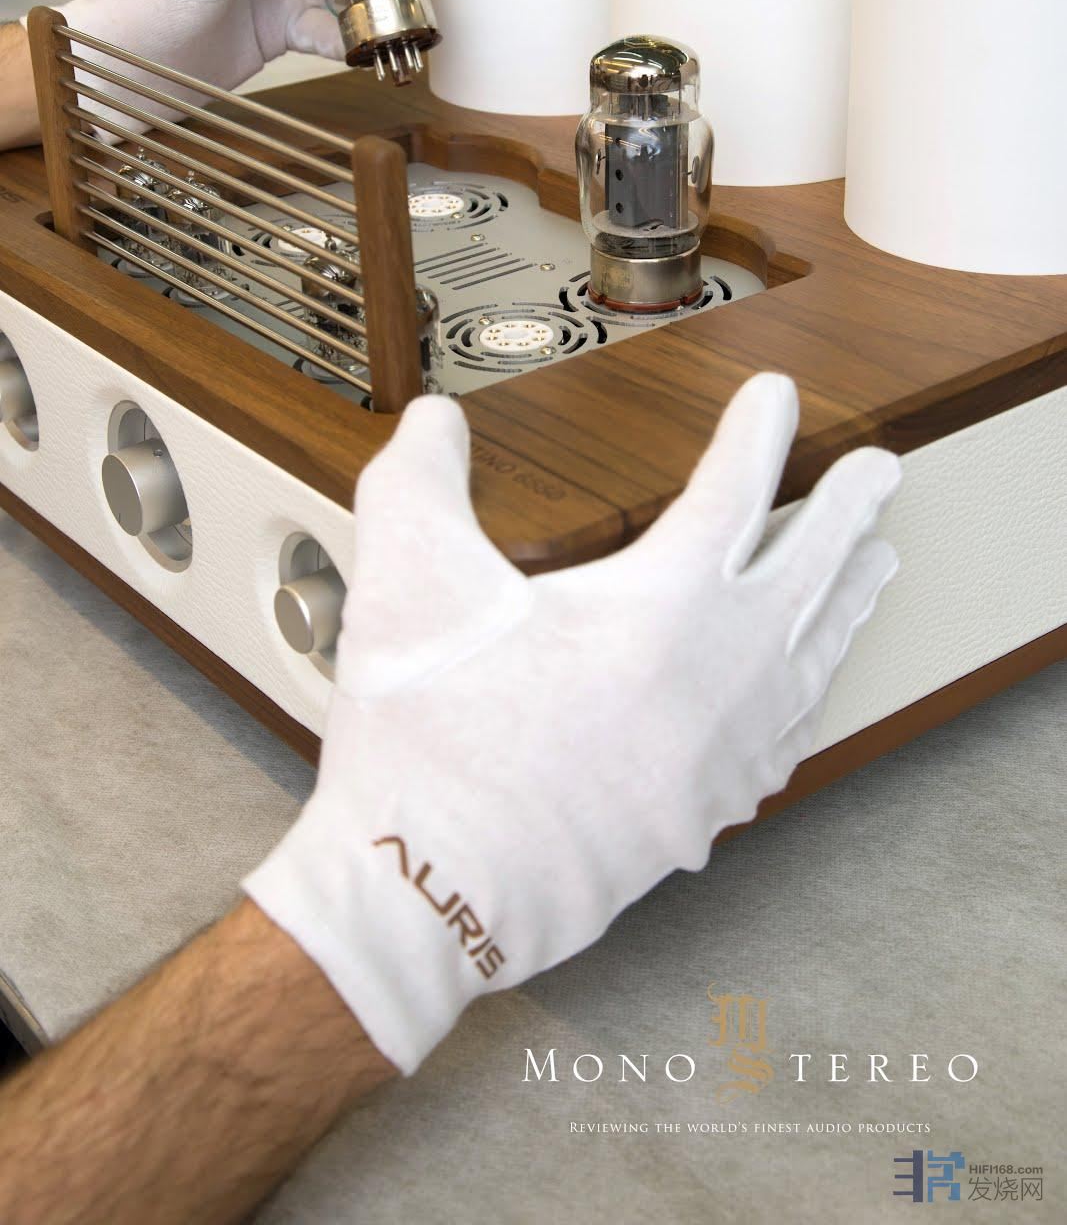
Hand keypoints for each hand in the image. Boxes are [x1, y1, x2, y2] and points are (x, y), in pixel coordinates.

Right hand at [245, 373, 900, 1073]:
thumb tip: (433, 422)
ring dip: (846, 602)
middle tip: (882, 472)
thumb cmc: (425, 745)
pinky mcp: (704, 817)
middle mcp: (715, 678)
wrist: (427, 895)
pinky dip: (807, 697)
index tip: (774, 398)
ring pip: (812, 658)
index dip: (755, 434)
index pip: (731, 492)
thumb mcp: (404, 582)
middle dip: (849, 510)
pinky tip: (804, 695)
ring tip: (877, 569)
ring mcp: (721, 756)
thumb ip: (418, 479)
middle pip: (810, 570)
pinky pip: (785, 742)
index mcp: (657, 608)